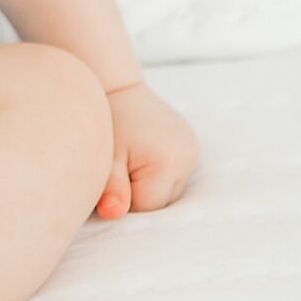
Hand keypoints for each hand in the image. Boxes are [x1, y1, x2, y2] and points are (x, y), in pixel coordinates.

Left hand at [95, 79, 198, 219]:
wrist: (117, 86)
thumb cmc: (109, 120)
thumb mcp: (106, 156)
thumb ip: (112, 188)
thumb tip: (113, 214)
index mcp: (168, 163)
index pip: (147, 206)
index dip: (124, 200)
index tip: (110, 181)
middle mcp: (188, 159)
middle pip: (161, 201)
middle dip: (138, 193)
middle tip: (118, 168)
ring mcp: (193, 152)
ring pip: (169, 190)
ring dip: (149, 184)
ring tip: (130, 159)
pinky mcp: (191, 147)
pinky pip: (174, 175)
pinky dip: (158, 173)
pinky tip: (143, 156)